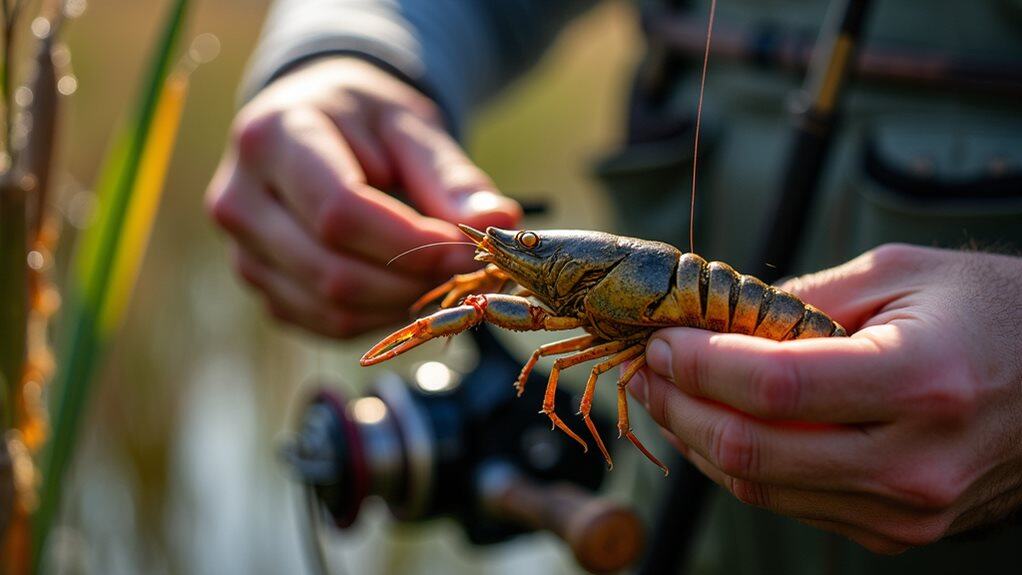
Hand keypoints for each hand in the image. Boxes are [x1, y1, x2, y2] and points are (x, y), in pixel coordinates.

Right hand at [206, 57, 520, 336]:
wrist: (312, 122)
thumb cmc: (364, 120)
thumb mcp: (411, 127)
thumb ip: (452, 178)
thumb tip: (499, 225)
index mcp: (272, 138)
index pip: (339, 212)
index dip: (409, 242)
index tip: (462, 247)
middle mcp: (239, 199)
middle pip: (332, 270)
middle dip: (411, 280)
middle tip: (464, 269)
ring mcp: (242, 250)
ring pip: (329, 307)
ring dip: (399, 304)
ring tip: (439, 274)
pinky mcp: (261, 286)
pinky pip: (325, 323)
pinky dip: (378, 315)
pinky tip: (405, 286)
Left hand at [629, 244, 1021, 553]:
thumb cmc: (992, 313)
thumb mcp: (899, 273)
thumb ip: (800, 300)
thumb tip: (714, 322)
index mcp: (921, 381)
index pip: (774, 386)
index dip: (699, 365)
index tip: (662, 341)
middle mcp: (914, 462)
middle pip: (752, 449)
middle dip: (679, 406)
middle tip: (646, 369)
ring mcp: (907, 510)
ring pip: (760, 486)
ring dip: (698, 438)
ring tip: (668, 395)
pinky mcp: (898, 530)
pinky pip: (791, 502)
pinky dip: (740, 465)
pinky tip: (717, 426)